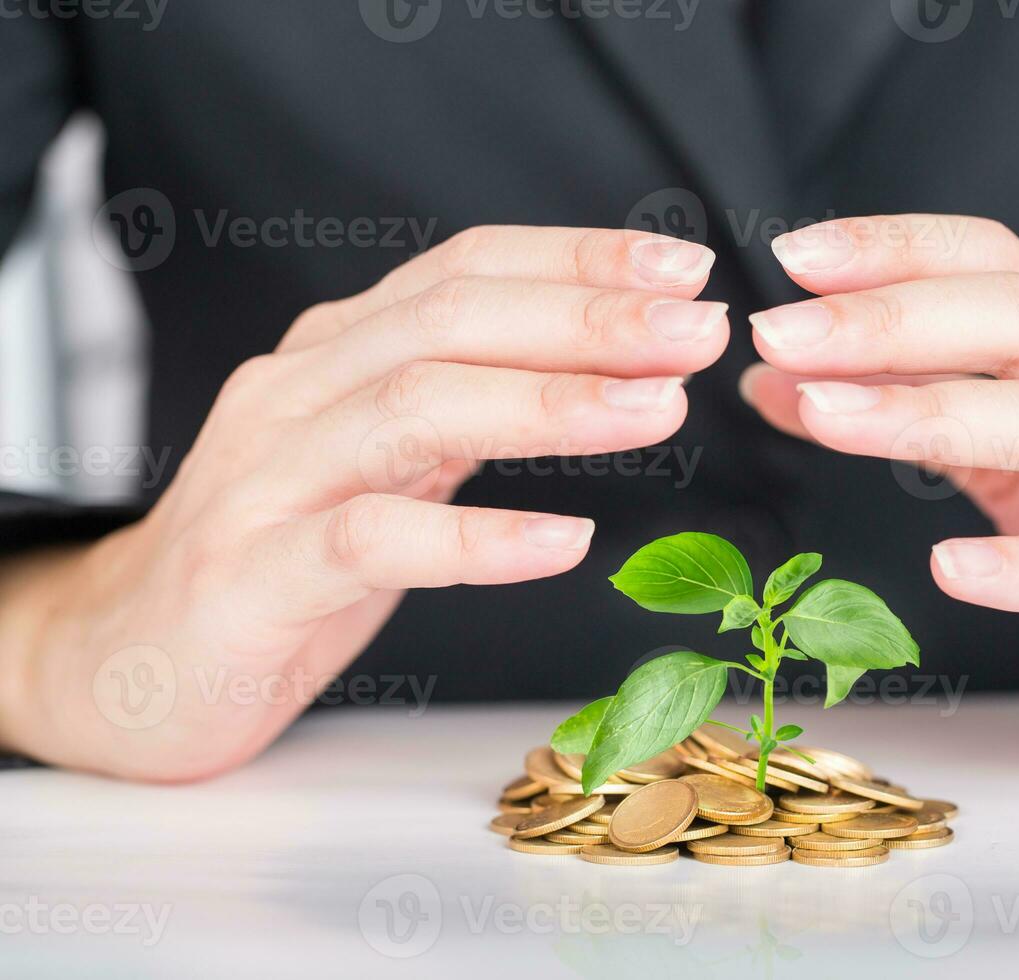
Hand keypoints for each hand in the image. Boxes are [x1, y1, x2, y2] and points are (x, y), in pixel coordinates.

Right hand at [0, 226, 727, 779]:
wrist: (130, 656)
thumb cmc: (282, 555)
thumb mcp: (384, 462)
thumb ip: (468, 407)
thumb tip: (608, 366)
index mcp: (338, 355)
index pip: (464, 271)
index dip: (577, 261)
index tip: (683, 271)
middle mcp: (300, 393)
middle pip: (450, 322)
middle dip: (586, 318)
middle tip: (696, 330)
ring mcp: (270, 480)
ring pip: (415, 409)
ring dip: (550, 403)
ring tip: (659, 410)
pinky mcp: (253, 575)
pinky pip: (369, 540)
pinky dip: (474, 536)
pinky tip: (564, 539)